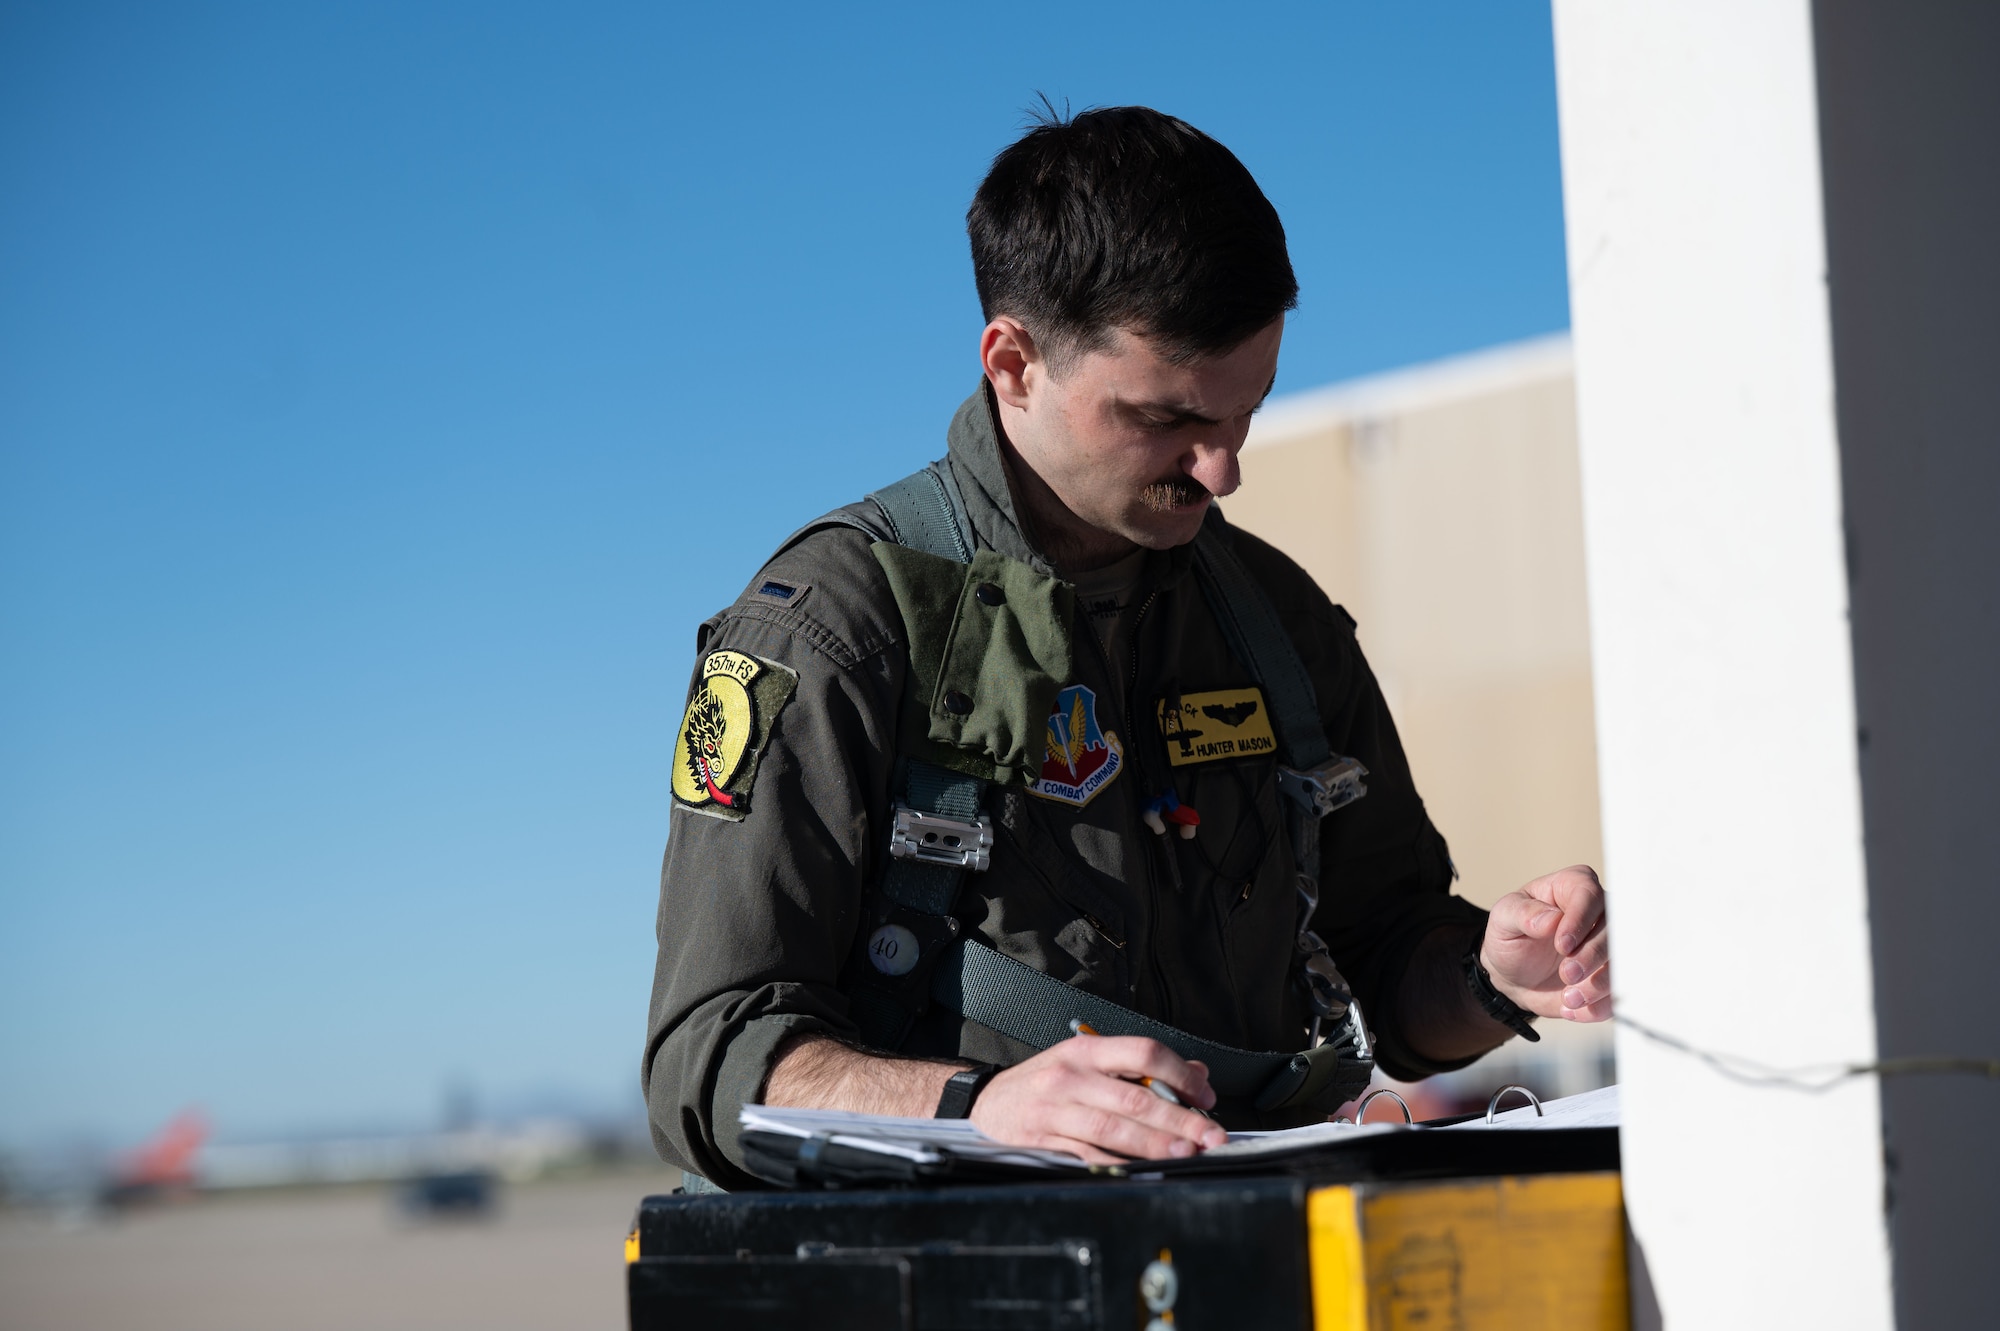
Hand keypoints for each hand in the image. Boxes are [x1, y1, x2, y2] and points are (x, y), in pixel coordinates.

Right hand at [968, 1034, 1227, 1165]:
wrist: (986, 1105)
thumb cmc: (1044, 1083)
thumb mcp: (1087, 1061)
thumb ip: (1139, 1066)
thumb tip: (1196, 1073)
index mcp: (1086, 1050)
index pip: (1142, 1052)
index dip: (1180, 1074)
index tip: (1205, 1095)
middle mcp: (1070, 1076)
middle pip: (1136, 1096)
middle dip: (1180, 1119)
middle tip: (1211, 1135)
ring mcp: (1055, 1110)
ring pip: (1114, 1128)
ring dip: (1155, 1143)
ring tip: (1186, 1153)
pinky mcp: (1044, 1142)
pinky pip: (1089, 1155)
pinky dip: (1120, 1164)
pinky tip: (1144, 1169)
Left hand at [1481, 865, 1610, 1021]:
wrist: (1515, 976)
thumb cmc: (1511, 937)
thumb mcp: (1504, 920)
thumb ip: (1523, 914)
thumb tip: (1551, 919)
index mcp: (1572, 886)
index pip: (1588, 894)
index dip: (1580, 920)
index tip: (1562, 945)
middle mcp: (1600, 911)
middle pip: (1614, 928)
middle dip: (1592, 956)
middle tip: (1567, 975)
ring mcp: (1611, 945)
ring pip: (1624, 961)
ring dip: (1599, 984)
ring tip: (1569, 999)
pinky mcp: (1613, 975)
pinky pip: (1620, 992)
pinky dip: (1600, 1006)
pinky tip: (1573, 1010)